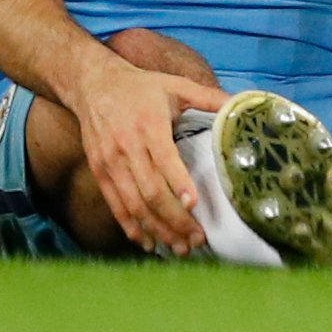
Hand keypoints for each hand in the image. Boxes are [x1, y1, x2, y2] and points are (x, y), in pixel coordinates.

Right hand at [64, 61, 230, 255]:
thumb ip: (207, 97)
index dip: (179, 184)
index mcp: (149, 124)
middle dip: (174, 220)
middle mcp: (127, 145)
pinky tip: (149, 242)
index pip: (164, 159)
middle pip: (150, 191)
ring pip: (134, 204)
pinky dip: (131, 227)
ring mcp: (110, 161)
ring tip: (179, 248)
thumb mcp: (174, 85)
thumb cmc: (140, 87)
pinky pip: (116, 205)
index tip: (195, 205)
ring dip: (157, 230)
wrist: (93, 83)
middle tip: (196, 239)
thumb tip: (239, 104)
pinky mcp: (100, 171)